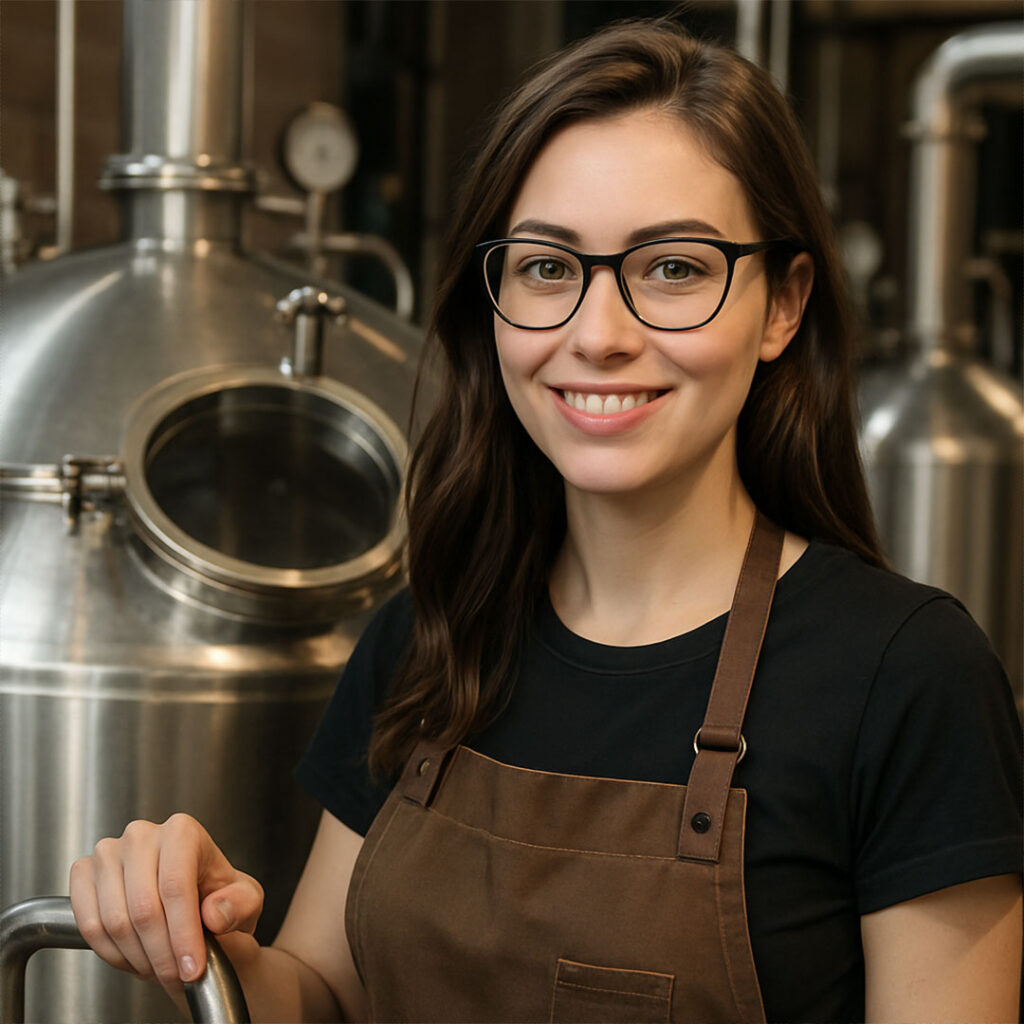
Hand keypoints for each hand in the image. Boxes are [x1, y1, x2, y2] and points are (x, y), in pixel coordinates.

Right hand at [69, 814, 263, 990]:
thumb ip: (240, 905)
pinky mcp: (84, 872)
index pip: (176, 886)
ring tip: (160, 967)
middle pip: (144, 907)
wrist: (191, 906)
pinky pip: (89, 924)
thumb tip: (214, 913)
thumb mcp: (246, 902)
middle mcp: (142, 835)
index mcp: (183, 832)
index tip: (193, 968)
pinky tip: (135, 958)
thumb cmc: (218, 899)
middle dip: (162, 954)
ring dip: (138, 957)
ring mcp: (109, 852)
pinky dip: (111, 953)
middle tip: (178, 977)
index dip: (183, 934)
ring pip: (115, 921)